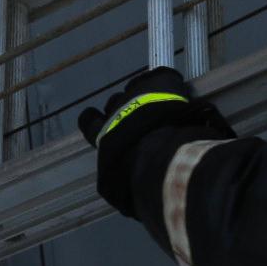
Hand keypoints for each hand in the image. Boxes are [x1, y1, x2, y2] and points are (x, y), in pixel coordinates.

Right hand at [79, 68, 232, 218]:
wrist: (164, 159)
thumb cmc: (136, 181)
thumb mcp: (117, 189)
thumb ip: (115, 180)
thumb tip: (119, 189)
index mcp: (104, 134)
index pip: (88, 120)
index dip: (95, 122)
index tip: (106, 127)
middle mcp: (117, 110)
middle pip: (116, 102)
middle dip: (127, 109)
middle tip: (144, 122)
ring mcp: (139, 93)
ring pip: (138, 87)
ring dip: (148, 96)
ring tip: (164, 107)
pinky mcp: (162, 82)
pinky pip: (162, 76)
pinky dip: (168, 83)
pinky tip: (178, 92)